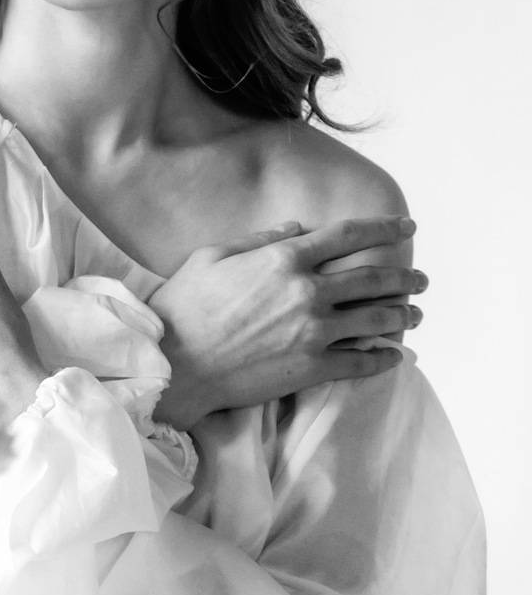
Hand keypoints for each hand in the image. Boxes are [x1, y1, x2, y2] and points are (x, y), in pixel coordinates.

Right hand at [149, 217, 425, 430]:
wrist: (173, 363)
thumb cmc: (184, 306)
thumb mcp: (213, 256)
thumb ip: (259, 240)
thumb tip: (296, 228)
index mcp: (284, 259)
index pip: (349, 235)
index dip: (384, 228)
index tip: (407, 225)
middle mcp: (307, 292)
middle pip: (372, 278)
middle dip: (404, 275)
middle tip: (421, 277)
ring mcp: (313, 332)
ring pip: (375, 319)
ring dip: (402, 315)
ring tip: (415, 314)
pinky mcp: (311, 368)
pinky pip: (360, 362)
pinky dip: (383, 358)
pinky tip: (394, 355)